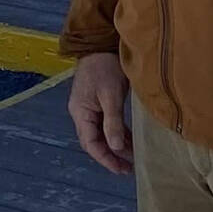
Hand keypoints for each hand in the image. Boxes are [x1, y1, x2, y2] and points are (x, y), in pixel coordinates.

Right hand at [69, 52, 132, 174]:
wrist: (100, 42)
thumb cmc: (105, 67)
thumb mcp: (111, 95)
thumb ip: (112, 122)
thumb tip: (115, 148)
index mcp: (80, 112)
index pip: (91, 144)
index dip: (106, 159)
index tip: (121, 169)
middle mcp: (82, 112)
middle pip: (94, 141)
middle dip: (111, 156)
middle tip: (128, 168)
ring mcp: (89, 107)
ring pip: (101, 133)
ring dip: (115, 145)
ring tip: (132, 157)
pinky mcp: (98, 100)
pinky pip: (106, 123)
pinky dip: (117, 133)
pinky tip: (129, 139)